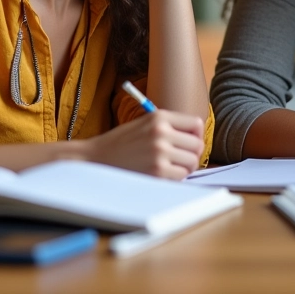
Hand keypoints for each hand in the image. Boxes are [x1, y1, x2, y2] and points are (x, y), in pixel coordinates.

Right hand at [86, 110, 204, 179]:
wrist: (96, 158)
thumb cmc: (122, 143)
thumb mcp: (145, 124)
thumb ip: (169, 127)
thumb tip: (196, 138)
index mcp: (160, 116)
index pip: (196, 124)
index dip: (196, 135)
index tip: (190, 143)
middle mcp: (162, 132)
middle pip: (197, 145)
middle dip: (192, 154)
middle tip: (181, 159)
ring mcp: (159, 152)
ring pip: (192, 162)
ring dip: (185, 168)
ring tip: (171, 168)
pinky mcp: (156, 172)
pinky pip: (181, 176)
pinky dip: (175, 178)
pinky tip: (162, 175)